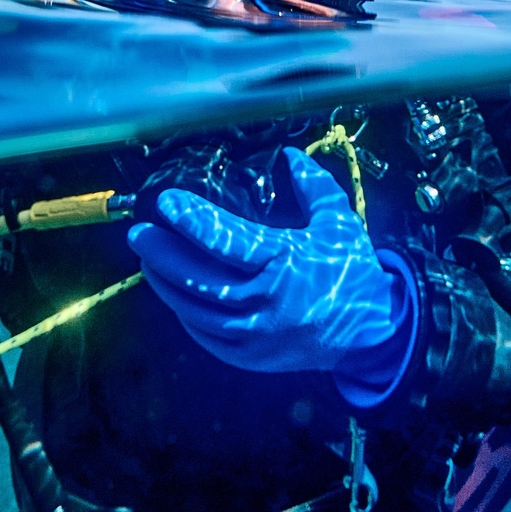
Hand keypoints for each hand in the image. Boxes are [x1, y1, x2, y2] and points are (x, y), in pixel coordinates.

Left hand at [128, 147, 415, 403]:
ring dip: (165, 284)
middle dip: (163, 254)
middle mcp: (264, 301)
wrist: (371, 334)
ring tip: (148, 261)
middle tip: (139, 233)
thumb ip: (313, 186)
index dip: (192, 219)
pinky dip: (185, 314)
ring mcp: (254, 334)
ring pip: (195, 309)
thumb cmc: (352, 271)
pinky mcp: (250, 356)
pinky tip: (173, 294)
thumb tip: (289, 154)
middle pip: (199, 277)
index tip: (166, 202)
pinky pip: (205, 335)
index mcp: (284, 262)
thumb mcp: (339, 222)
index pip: (225, 239)